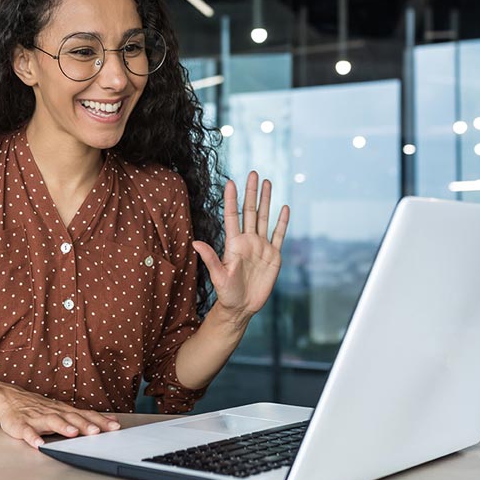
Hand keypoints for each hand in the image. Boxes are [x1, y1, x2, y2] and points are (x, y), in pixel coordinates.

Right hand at [0, 385, 120, 448]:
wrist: (9, 398)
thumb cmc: (39, 408)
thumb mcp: (62, 411)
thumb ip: (83, 418)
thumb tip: (110, 422)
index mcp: (64, 410)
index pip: (85, 415)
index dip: (100, 421)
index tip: (114, 427)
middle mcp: (53, 412)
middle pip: (71, 417)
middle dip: (84, 424)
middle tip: (97, 431)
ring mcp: (36, 417)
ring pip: (51, 421)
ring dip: (63, 427)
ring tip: (72, 433)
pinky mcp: (20, 424)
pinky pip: (27, 431)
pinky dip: (32, 437)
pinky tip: (38, 444)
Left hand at [192, 171, 289, 323]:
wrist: (242, 307)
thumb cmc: (226, 293)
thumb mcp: (217, 276)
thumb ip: (210, 258)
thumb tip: (194, 242)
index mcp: (233, 243)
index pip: (232, 216)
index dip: (232, 199)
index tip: (230, 182)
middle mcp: (248, 241)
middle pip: (250, 211)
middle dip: (252, 192)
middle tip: (253, 173)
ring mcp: (261, 247)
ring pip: (264, 218)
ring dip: (266, 200)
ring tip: (268, 182)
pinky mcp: (273, 256)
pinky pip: (279, 235)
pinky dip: (282, 222)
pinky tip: (284, 208)